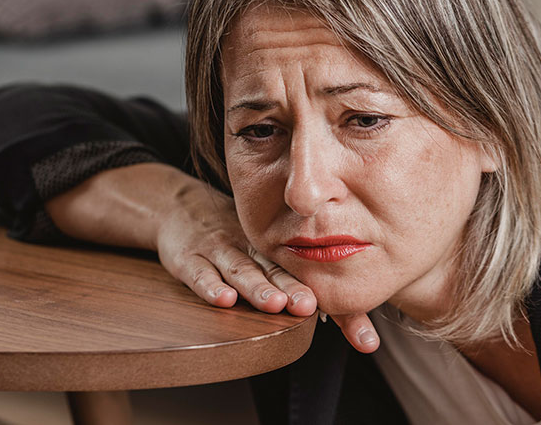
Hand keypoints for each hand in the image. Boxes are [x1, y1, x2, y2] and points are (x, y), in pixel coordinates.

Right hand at [156, 174, 379, 352]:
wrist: (181, 208)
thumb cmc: (232, 239)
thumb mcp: (263, 253)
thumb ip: (297, 282)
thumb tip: (349, 322)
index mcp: (274, 248)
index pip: (305, 272)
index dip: (328, 295)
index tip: (359, 333)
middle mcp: (251, 247)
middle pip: (276, 270)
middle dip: (293, 289)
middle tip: (310, 304)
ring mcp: (220, 250)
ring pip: (241, 269)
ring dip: (258, 287)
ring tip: (275, 303)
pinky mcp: (189, 258)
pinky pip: (200, 273)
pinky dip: (210, 286)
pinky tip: (223, 299)